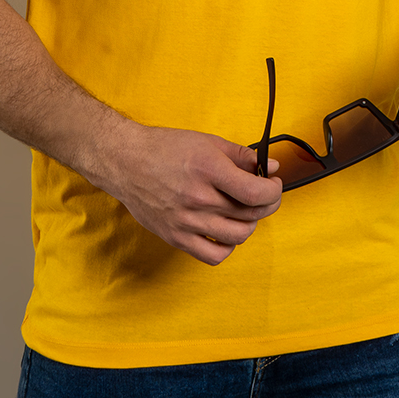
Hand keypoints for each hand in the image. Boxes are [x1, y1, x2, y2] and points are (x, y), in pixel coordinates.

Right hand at [100, 124, 282, 265]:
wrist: (125, 162)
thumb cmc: (164, 148)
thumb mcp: (207, 142)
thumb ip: (241, 156)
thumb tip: (269, 168)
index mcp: (208, 170)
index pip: (256, 193)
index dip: (273, 191)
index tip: (273, 184)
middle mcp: (199, 198)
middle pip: (250, 214)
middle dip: (266, 204)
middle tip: (263, 194)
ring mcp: (187, 221)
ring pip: (237, 236)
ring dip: (249, 224)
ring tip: (242, 210)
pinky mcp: (176, 237)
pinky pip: (214, 255)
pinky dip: (227, 246)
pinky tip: (225, 230)